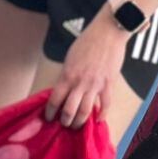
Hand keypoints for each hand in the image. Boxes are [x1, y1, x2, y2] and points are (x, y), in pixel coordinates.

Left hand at [47, 8, 127, 128]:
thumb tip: (64, 88)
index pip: (55, 100)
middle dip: (65, 121)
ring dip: (80, 122)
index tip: (49, 118)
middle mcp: (80, 83)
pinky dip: (102, 115)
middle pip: (69, 111)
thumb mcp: (70, 58)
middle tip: (64, 124)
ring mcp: (95, 85)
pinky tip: (98, 120)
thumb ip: (67, 74)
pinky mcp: (108, 85)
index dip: (50, 112)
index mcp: (67, 75)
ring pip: (86, 112)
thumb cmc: (87, 41)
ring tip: (77, 125)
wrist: (107, 33)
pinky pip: (105, 105)